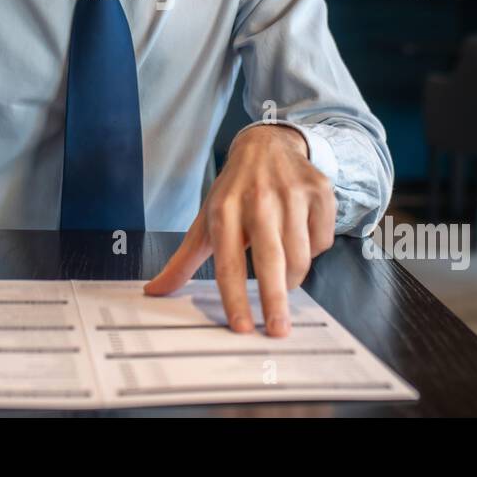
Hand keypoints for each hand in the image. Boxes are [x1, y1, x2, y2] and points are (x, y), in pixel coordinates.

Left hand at [144, 125, 335, 336]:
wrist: (265, 145)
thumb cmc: (233, 191)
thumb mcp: (206, 220)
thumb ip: (183, 260)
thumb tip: (154, 291)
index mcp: (224, 210)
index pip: (228, 263)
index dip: (234, 298)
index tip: (242, 327)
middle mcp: (257, 199)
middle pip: (269, 260)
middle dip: (274, 300)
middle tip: (278, 331)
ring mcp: (291, 193)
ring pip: (300, 255)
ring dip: (293, 277)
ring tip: (284, 274)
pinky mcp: (318, 191)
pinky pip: (322, 241)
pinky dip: (313, 250)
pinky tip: (300, 237)